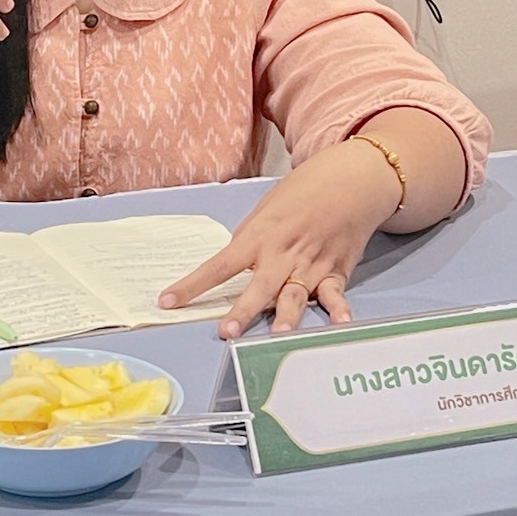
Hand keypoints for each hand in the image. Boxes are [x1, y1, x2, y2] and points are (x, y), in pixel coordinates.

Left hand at [158, 139, 400, 337]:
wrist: (347, 181)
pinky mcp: (335, 271)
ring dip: (287, 316)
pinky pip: (335, 294)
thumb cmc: (303, 191)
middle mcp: (282, 253)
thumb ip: (250, 239)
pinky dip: (339, 310)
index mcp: (258, 236)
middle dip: (242, 310)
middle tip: (226, 332)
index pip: (218, 265)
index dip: (192, 285)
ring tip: (279, 335)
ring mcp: (310, 264)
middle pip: (258, 286)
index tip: (168, 301)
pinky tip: (341, 325)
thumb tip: (235, 264)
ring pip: (295, 295)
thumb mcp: (266, 209)